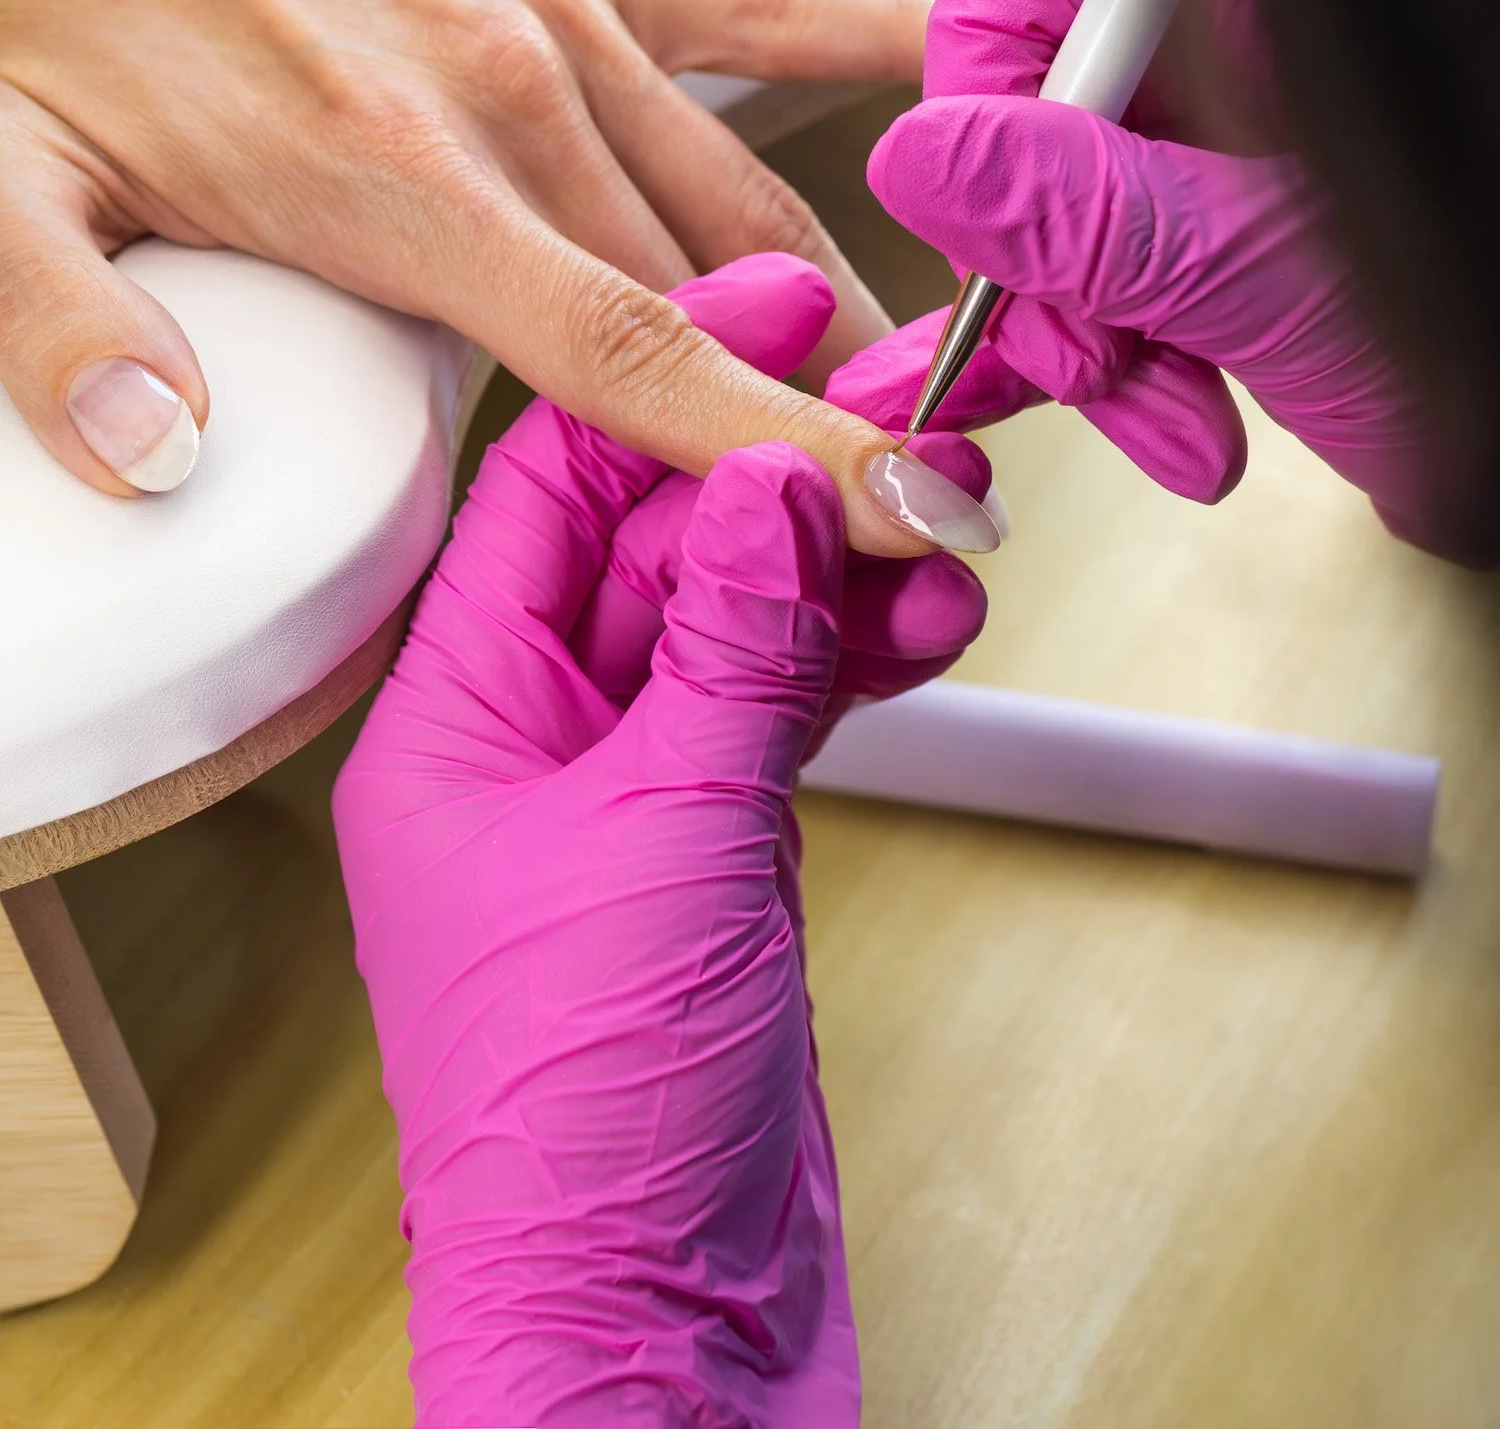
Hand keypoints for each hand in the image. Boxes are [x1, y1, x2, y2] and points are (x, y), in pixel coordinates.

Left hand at [0, 0, 932, 549]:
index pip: (640, 349)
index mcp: (400, 173)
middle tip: (902, 509)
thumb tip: (153, 454)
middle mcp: (515, 89)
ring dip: (852, 303)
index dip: (792, 447)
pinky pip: (761, 7)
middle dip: (830, 411)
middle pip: (730, 298)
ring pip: (759, 193)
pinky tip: (970, 87)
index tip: (915, 513)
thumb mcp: (3, 179)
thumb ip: (69, 330)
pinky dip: (878, 53)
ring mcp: (560, 9)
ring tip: (922, 396)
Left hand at [332, 256, 986, 1427]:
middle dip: (784, 470)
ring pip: (743, 617)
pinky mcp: (718, 842)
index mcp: (454, 715)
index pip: (550, 487)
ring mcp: (633, 788)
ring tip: (945, 530)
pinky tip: (927, 625)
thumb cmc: (584, 1124)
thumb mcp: (665, 839)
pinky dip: (859, 656)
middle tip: (904, 407)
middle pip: (662, 540)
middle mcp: (533, 736)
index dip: (661, 373)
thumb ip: (728, 647)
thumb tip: (767, 481)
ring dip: (845, 564)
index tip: (772, 295)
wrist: (652, 1323)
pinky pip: (787, 701)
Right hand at [836, 0, 1450, 547]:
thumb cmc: (1482, 313)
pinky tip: (1180, 421)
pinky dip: (1127, 350)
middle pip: (1045, 82)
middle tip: (1083, 355)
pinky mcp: (1225, 212)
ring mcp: (1235, 119)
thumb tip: (921, 157)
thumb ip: (1085, 212)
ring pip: (1065, 187)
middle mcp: (1244, 26)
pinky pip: (1113, 258)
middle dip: (1040, 248)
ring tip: (1160, 415)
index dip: (989, 71)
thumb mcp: (1265, 271)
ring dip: (1085, 324)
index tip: (976, 204)